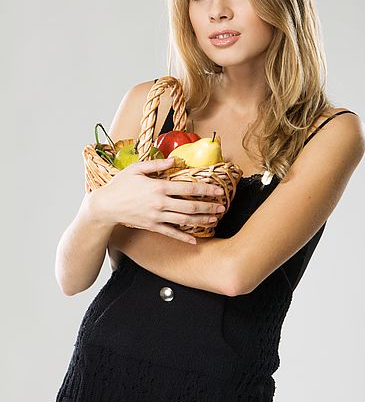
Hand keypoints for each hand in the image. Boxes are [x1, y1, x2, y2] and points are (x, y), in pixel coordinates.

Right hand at [89, 157, 225, 243]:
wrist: (104, 206)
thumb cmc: (120, 185)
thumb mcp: (136, 168)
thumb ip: (156, 163)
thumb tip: (174, 160)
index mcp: (158, 186)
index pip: (187, 187)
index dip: (205, 189)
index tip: (218, 189)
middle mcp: (160, 203)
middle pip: (190, 206)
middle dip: (208, 207)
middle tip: (222, 207)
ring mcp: (156, 216)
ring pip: (184, 220)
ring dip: (201, 220)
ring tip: (214, 220)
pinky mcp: (152, 226)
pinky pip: (171, 233)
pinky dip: (183, 238)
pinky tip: (195, 240)